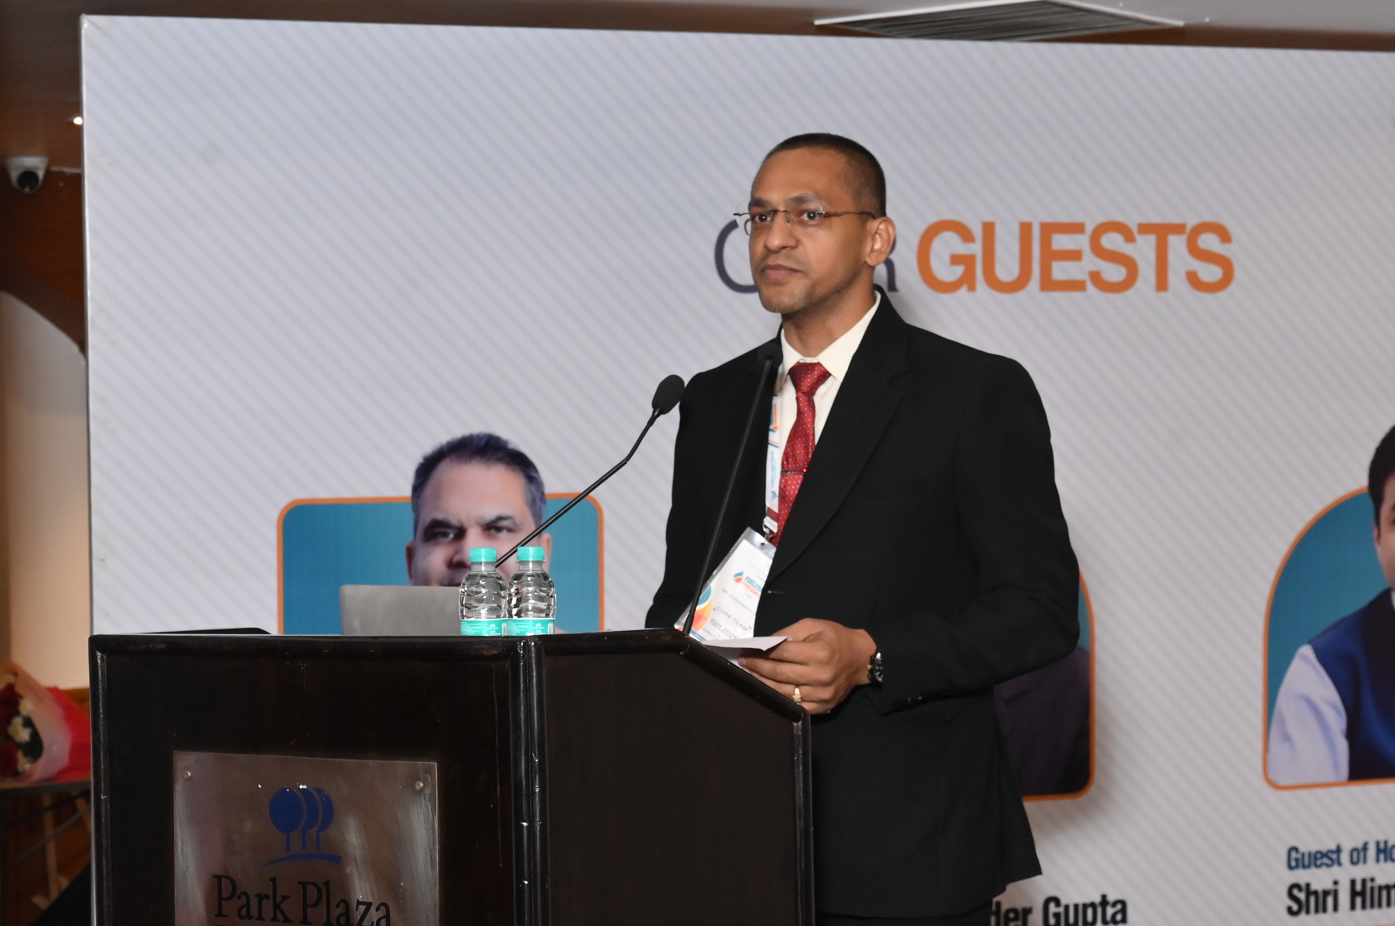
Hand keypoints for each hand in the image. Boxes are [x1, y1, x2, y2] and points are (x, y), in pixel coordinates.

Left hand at [741, 618, 876, 713]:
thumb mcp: (813, 625)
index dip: (761, 653)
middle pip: (779, 674)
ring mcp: (821, 694)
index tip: (746, 652)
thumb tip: (765, 644)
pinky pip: (795, 706)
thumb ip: (789, 633)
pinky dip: (780, 698)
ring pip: (784, 692)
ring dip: (764, 684)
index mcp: (818, 653)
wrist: (861, 658)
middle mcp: (820, 675)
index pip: (781, 654)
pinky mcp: (823, 706)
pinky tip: (769, 689)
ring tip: (752, 675)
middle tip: (744, 663)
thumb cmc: (836, 638)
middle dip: (757, 669)